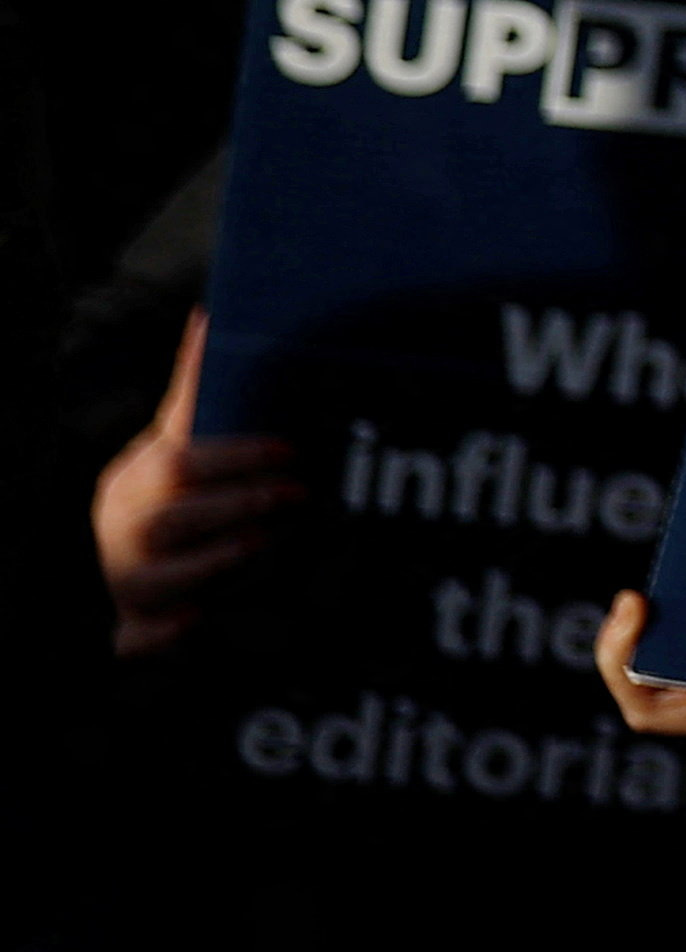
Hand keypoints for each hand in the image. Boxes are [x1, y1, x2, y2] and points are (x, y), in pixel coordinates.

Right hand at [91, 315, 295, 654]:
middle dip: (238, 507)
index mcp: (135, 481)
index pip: (181, 461)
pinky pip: (139, 639)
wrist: (123, 572)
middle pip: (171, 519)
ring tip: (271, 544)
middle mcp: (122, 532)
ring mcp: (124, 583)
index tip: (291, 451)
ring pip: (159, 578)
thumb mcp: (173, 441)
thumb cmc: (166, 495)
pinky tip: (198, 623)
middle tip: (298, 494)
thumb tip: (211, 312)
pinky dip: (165, 634)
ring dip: (217, 561)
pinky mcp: (134, 629)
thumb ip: (196, 389)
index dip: (238, 457)